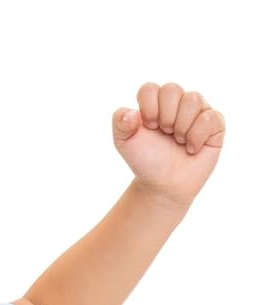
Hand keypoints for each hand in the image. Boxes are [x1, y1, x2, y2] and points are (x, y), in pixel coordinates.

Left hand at [112, 82, 225, 211]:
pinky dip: (197, 136)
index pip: (149, 88)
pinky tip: (191, 148)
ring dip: (181, 127)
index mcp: (155, 101)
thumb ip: (120, 123)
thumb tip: (132, 113)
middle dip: (165, 118)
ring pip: (193, 99)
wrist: (163, 185)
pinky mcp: (214, 123)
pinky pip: (211, 117)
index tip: (149, 127)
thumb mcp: (124, 143)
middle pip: (172, 89)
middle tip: (165, 135)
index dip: (148, 109)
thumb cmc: (146, 161)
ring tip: (178, 141)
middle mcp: (178, 101)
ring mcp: (197, 110)